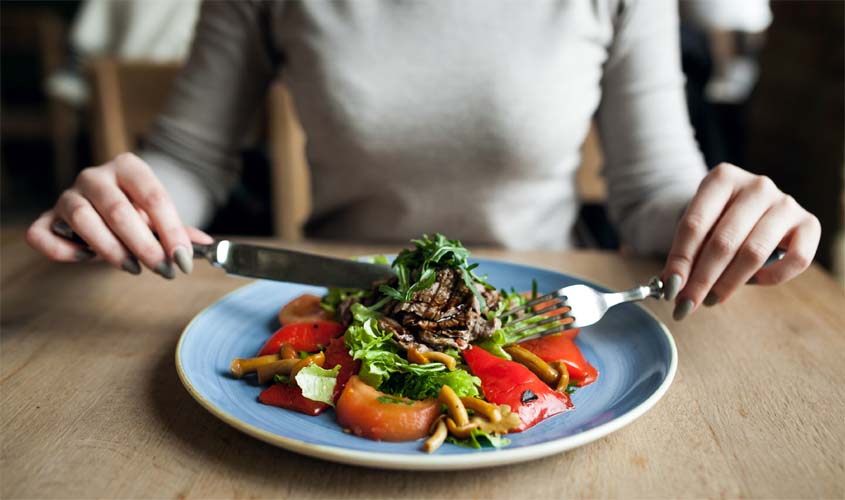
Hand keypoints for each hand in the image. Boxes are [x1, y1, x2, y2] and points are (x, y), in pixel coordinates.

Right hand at [26, 153, 212, 277]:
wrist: (105, 204)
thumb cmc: (137, 211)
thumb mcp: (160, 217)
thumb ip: (180, 231)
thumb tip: (206, 245)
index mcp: (128, 167)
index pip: (153, 197)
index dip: (171, 230)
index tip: (184, 259)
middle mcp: (94, 176)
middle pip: (118, 209)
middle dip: (144, 245)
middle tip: (164, 270)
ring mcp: (67, 195)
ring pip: (81, 218)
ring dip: (109, 249)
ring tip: (133, 268)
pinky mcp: (47, 218)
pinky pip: (42, 234)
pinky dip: (62, 250)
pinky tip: (86, 258)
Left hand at [662, 163, 820, 319]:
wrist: (753, 205)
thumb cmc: (719, 219)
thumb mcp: (698, 226)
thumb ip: (686, 252)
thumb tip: (671, 285)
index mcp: (722, 178)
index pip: (694, 225)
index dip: (680, 261)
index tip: (669, 289)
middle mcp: (757, 186)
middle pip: (723, 242)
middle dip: (701, 279)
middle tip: (687, 304)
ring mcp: (786, 203)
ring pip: (754, 253)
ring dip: (728, 283)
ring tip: (711, 299)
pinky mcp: (809, 223)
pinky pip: (795, 260)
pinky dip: (772, 277)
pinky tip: (753, 281)